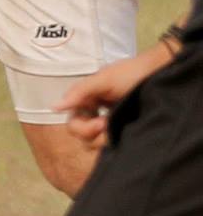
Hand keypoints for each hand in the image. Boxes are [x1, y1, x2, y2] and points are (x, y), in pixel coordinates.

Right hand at [60, 43, 179, 144]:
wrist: (161, 73)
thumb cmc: (132, 73)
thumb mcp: (104, 80)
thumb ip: (79, 92)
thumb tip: (54, 107)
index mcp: (86, 101)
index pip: (73, 123)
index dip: (83, 128)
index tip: (101, 123)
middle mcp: (95, 113)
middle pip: (82, 136)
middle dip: (93, 134)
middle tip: (109, 125)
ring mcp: (110, 122)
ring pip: (96, 142)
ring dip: (106, 138)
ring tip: (122, 127)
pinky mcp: (123, 129)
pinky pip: (112, 142)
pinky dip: (116, 140)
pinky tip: (126, 131)